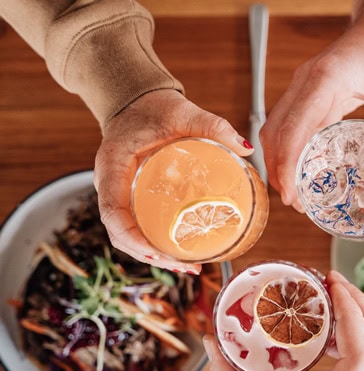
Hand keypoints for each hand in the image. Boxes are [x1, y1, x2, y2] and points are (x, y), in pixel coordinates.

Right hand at [94, 89, 252, 271]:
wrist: (136, 101)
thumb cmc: (153, 107)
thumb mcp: (183, 112)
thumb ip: (213, 126)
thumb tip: (246, 147)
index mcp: (112, 165)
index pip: (112, 212)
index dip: (132, 238)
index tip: (158, 252)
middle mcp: (108, 183)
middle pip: (120, 233)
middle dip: (150, 255)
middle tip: (187, 268)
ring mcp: (117, 192)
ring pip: (127, 234)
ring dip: (153, 255)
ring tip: (188, 267)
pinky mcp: (129, 195)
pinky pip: (135, 225)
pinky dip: (153, 242)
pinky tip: (178, 251)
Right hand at [260, 0, 363, 210]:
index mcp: (326, 81)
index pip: (294, 128)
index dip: (288, 164)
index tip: (292, 194)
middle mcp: (306, 83)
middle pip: (275, 132)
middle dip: (279, 170)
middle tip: (294, 203)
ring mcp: (302, 88)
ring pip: (275, 129)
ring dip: (279, 162)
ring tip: (294, 193)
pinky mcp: (307, 94)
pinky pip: (288, 125)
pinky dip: (289, 150)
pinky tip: (303, 171)